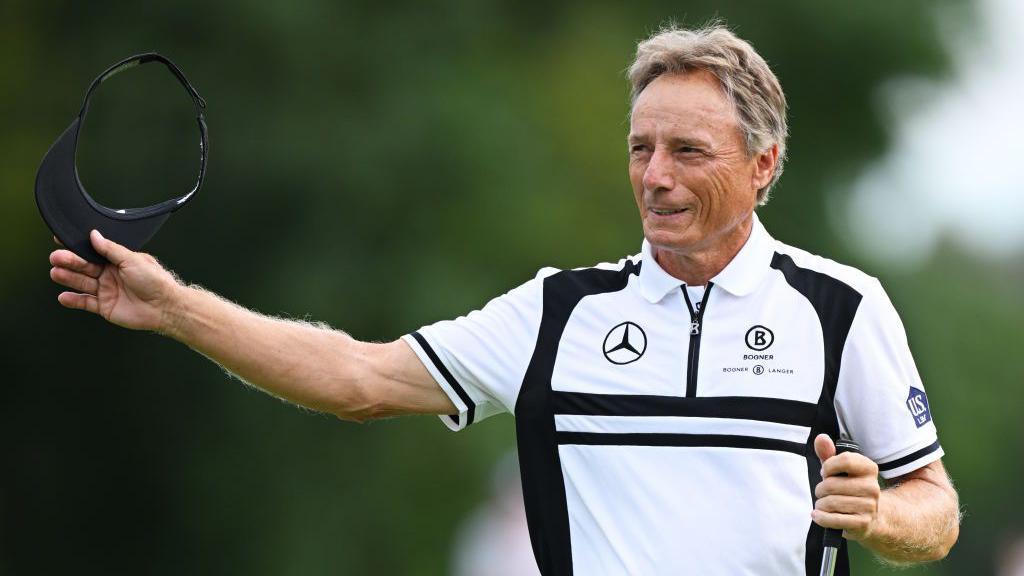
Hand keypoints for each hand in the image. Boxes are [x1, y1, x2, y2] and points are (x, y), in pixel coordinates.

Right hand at [49, 230, 182, 331]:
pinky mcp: (105, 306)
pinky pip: (85, 303)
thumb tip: (94, 235)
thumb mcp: (133, 259)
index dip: (78, 246)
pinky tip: (64, 296)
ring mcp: (106, 290)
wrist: (165, 307)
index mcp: (117, 261)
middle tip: (56, 257)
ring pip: (82, 283)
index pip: (93, 251)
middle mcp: (110, 274)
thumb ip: (111, 249)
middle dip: (70, 261)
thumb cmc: (156, 281)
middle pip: (85, 266)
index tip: (61, 240)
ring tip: (56, 273)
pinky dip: (74, 300)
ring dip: (68, 278)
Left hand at [811, 433, 881, 540]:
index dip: (828, 466)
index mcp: (869, 468)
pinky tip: (818, 515)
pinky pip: (833, 519)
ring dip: (820, 504)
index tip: (825, 472)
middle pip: (832, 484)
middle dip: (820, 488)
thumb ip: (828, 453)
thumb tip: (821, 438)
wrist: (871, 517)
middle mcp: (872, 487)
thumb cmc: (849, 488)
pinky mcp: (863, 523)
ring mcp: (869, 506)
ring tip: (823, 503)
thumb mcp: (839, 469)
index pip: (846, 460)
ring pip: (830, 502)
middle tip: (822, 492)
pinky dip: (821, 518)